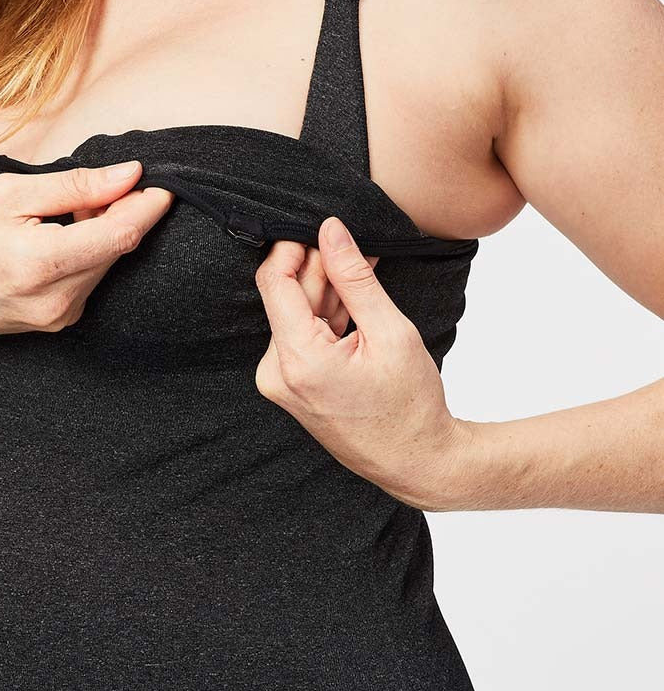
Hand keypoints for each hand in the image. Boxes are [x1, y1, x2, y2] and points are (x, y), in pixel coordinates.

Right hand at [0, 161, 174, 341]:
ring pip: (107, 263)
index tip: (162, 181)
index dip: (147, 205)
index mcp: (39, 263)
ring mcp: (58, 317)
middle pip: (118, 248)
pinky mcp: (59, 322)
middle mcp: (55, 300)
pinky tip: (59, 238)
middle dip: (122, 212)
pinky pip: (91, 278)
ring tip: (67, 212)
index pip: (119, 234)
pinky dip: (88, 253)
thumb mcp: (7, 195)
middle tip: (100, 185)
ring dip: (103, 232)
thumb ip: (74, 187)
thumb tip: (129, 174)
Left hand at [253, 215, 469, 511]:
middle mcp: (277, 373)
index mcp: (298, 360)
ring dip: (326, 290)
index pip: (274, 282)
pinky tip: (354, 300)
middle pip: (286, 298)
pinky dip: (326, 316)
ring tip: (365, 270)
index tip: (320, 229)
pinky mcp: (290, 386)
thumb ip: (354, 278)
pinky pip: (301, 337)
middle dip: (318, 268)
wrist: (415, 461)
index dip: (293, 247)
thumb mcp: (389, 331)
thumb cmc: (410, 404)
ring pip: (295, 315)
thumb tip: (329, 231)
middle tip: (356, 248)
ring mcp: (281, 383)